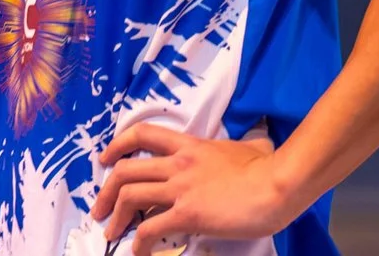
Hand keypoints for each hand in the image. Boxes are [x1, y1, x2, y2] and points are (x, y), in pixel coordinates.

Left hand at [89, 124, 296, 254]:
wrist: (279, 184)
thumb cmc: (269, 167)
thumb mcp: (250, 147)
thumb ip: (243, 144)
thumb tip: (258, 141)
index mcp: (188, 145)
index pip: (142, 134)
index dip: (117, 145)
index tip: (105, 159)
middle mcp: (177, 164)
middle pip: (125, 170)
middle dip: (106, 191)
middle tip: (99, 208)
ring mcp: (180, 189)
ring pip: (130, 197)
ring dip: (115, 217)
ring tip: (110, 232)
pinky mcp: (187, 214)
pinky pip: (151, 228)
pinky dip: (138, 241)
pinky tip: (138, 251)